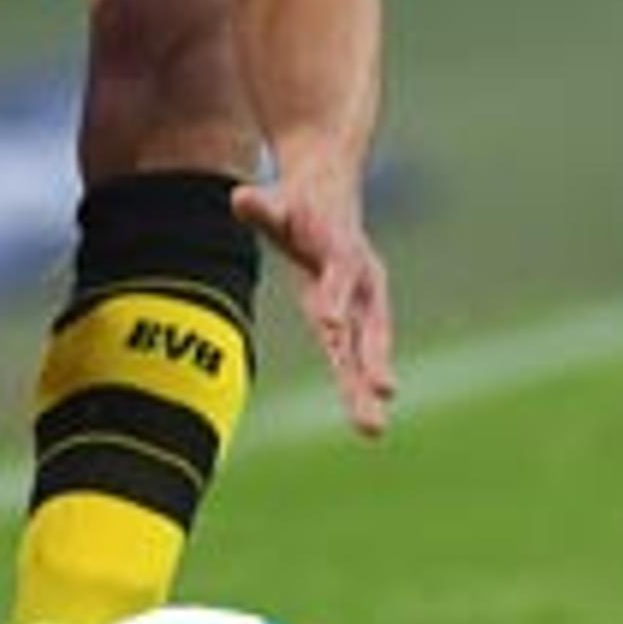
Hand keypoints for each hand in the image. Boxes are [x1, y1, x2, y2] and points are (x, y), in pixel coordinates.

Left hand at [233, 172, 395, 437]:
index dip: (336, 298)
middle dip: (374, 360)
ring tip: (374, 427)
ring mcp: (365, 304)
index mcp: (342, 250)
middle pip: (368, 324)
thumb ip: (261, 206)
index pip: (339, 276)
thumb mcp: (278, 201)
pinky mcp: (359, 319)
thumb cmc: (297, 205)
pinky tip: (368, 418)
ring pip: (370, 347)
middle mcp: (362, 281)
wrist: (330, 196)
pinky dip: (365, 383)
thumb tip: (239, 199)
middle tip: (383, 393)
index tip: (331, 326)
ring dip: (372, 383)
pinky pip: (362, 354)